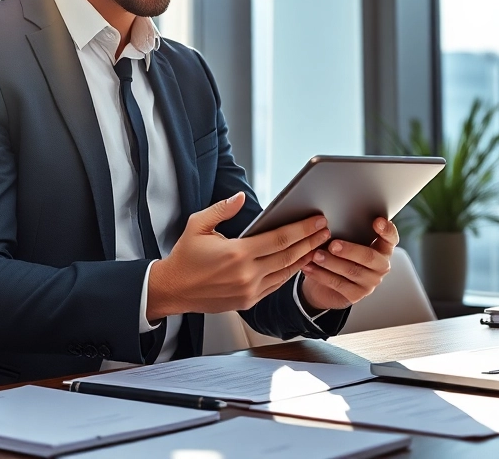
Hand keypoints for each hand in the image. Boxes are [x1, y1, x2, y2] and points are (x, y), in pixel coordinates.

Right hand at [146, 192, 330, 319]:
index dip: (302, 229)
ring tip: (318, 245)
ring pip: (286, 272)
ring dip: (305, 258)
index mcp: (237, 253)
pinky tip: (298, 261)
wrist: (173, 290)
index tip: (317, 220)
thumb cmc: (185, 257)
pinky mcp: (248, 301)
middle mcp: (247, 274)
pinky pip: (276, 284)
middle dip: (310, 241)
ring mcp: (249, 290)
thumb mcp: (198, 225)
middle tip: (326, 230)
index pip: (279, 239)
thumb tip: (241, 198)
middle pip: (289, 255)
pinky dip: (290, 272)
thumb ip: (222, 209)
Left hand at [300, 217, 398, 310]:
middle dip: (349, 250)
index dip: (387, 230)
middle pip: (369, 257)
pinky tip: (309, 267)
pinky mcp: (356, 295)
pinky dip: (321, 274)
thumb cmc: (340, 256)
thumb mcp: (347, 242)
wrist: (328, 285)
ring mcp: (370, 282)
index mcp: (382, 249)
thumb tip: (329, 221)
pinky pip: (338, 283)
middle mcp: (380, 266)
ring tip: (316, 255)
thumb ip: (348, 232)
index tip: (377, 222)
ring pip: (351, 271)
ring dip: (331, 262)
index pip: (391, 239)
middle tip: (333, 244)